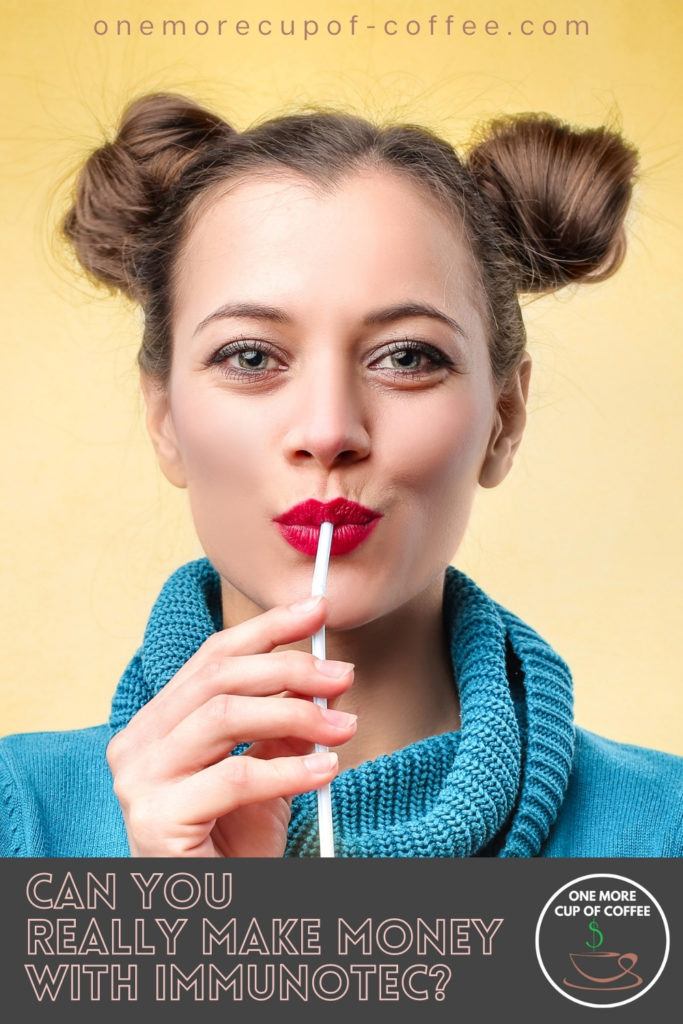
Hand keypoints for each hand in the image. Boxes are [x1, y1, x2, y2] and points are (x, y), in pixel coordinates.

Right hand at [106, 595, 355, 855]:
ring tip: (343, 727)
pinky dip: (288, 769)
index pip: (212, 658)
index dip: (266, 628)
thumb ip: (279, 728)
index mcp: (158, 724)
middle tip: (342, 675)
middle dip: (290, 669)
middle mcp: (138, 744)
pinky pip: (234, 777)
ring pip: (223, 716)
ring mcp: (139, 780)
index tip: (316, 609)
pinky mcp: (155, 818)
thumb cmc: (232, 846)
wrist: (214, 909)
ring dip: (294, 713)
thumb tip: (321, 682)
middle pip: (219, 679)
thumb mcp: (265, 775)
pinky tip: (324, 770)